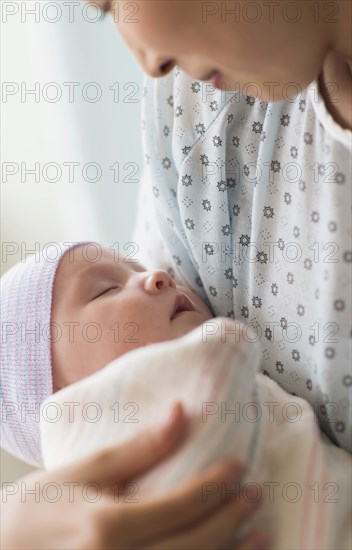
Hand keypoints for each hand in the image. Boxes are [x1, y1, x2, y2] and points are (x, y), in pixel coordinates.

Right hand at [1, 402, 268, 548]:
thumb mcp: (79, 473)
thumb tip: (180, 414)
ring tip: (261, 535)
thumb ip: (135, 450)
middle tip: (256, 494)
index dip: (217, 486)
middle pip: (196, 546)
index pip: (182, 506)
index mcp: (106, 528)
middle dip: (232, 519)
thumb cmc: (32, 513)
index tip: (238, 467)